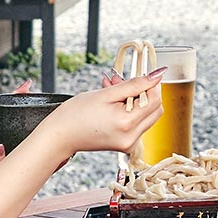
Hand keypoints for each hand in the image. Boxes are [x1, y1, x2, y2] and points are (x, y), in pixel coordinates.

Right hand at [35, 70, 166, 165]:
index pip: (154, 100)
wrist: (60, 136)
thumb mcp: (106, 94)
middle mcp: (132, 137)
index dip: (151, 84)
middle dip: (142, 91)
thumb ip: (134, 84)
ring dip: (133, 99)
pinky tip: (112, 101)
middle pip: (154, 109)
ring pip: (145, 115)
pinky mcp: (125, 144)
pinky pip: (135, 123)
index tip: (143, 73)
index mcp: (128, 124)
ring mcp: (129, 143)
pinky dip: (128, 109)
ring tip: (112, 87)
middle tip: (122, 80)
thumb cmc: (76, 115)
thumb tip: (158, 75)